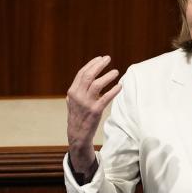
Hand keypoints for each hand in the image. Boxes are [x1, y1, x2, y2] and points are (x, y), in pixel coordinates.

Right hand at [66, 56, 121, 174]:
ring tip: (116, 71)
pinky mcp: (95, 111)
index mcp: (72, 91)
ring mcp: (86, 103)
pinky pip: (106, 98)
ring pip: (97, 84)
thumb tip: (82, 79)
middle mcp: (78, 96)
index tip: (100, 58)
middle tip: (108, 59)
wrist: (77, 134)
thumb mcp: (72, 101)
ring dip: (107, 76)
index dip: (91, 64)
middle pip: (89, 75)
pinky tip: (119, 86)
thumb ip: (77, 90)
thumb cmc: (77, 116)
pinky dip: (113, 90)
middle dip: (99, 65)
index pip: (82, 73)